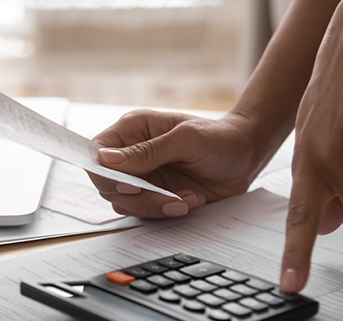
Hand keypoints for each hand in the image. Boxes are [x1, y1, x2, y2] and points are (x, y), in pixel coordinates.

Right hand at [89, 109, 270, 218]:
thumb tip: (106, 160)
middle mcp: (131, 155)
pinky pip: (146, 214)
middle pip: (107, 185)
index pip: (97, 153)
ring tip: (188, 198)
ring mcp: (142, 177)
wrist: (245, 157)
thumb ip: (147, 151)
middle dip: (138, 197)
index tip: (129, 186)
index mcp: (132, 130)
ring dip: (156, 207)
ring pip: (125, 204)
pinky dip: (168, 212)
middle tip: (167, 197)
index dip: (104, 174)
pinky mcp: (155, 197)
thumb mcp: (186, 139)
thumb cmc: (218, 138)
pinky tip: (191, 200)